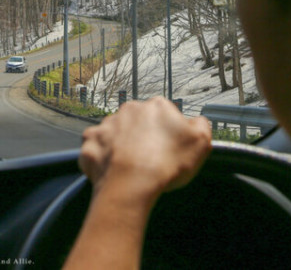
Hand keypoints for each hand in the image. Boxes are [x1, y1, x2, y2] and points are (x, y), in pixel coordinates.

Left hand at [79, 97, 211, 198]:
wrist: (130, 184)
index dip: (169, 133)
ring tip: (130, 167)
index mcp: (156, 106)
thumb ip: (201, 125)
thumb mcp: (201, 143)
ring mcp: (106, 124)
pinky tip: (112, 169)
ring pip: (117, 132)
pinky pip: (97, 146)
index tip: (170, 150)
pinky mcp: (89, 140)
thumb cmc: (167, 164)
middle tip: (150, 160)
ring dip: (122, 145)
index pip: (166, 115)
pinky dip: (102, 156)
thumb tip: (196, 121)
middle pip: (139, 121)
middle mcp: (129, 109)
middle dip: (143, 136)